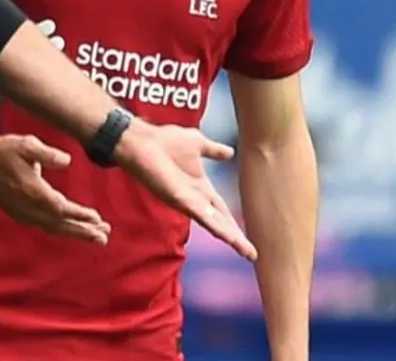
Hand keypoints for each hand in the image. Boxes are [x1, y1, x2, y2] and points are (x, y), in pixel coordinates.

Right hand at [0, 134, 110, 245]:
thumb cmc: (3, 151)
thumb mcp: (26, 145)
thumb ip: (48, 153)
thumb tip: (67, 161)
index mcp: (33, 192)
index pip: (62, 209)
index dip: (80, 215)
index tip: (97, 218)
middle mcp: (29, 208)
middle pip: (61, 225)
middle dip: (84, 231)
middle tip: (104, 236)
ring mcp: (24, 213)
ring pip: (54, 228)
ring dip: (76, 233)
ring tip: (96, 236)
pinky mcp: (20, 214)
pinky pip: (46, 226)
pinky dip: (62, 229)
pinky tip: (71, 229)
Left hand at [115, 121, 256, 260]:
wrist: (143, 140)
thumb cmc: (164, 141)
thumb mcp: (198, 144)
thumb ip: (213, 151)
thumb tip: (230, 152)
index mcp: (200, 187)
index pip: (221, 210)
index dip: (234, 224)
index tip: (247, 239)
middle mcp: (195, 198)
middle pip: (220, 222)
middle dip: (236, 238)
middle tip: (252, 255)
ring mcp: (188, 201)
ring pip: (214, 223)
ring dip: (230, 237)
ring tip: (246, 252)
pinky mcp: (180, 199)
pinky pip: (202, 215)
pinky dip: (216, 226)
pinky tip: (228, 237)